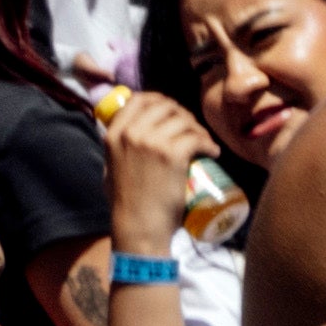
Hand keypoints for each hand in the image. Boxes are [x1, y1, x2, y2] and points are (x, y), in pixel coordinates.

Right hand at [99, 84, 221, 247]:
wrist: (139, 225)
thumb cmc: (127, 203)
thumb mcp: (112, 168)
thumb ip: (119, 149)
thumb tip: (128, 136)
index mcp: (114, 134)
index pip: (138, 100)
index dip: (159, 100)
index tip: (172, 110)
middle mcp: (131, 133)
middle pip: (164, 106)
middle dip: (182, 114)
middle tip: (192, 128)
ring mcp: (152, 142)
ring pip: (183, 120)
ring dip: (198, 129)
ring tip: (204, 142)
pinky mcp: (173, 154)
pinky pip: (197, 138)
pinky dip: (209, 144)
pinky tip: (212, 153)